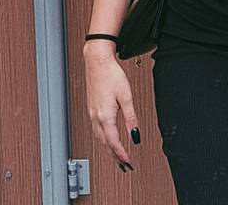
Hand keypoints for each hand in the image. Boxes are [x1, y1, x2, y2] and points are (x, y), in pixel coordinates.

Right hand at [84, 49, 139, 172]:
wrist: (97, 61)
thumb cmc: (111, 75)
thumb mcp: (126, 96)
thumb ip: (131, 117)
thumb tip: (135, 133)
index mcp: (105, 116)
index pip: (113, 142)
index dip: (121, 153)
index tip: (128, 162)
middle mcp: (96, 117)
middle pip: (105, 144)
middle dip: (114, 156)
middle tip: (124, 166)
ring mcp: (92, 113)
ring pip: (100, 138)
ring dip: (108, 149)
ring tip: (117, 157)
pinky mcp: (92, 109)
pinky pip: (97, 130)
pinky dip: (103, 139)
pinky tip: (107, 139)